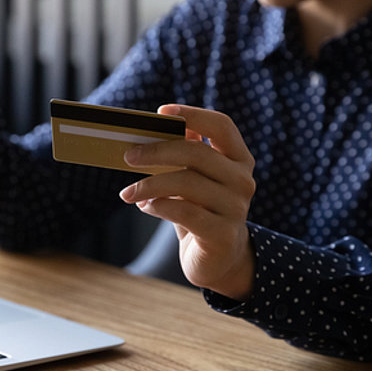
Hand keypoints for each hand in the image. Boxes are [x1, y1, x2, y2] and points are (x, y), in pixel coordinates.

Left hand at [119, 105, 256, 299]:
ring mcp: (236, 208)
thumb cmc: (201, 209)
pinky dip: (158, 206)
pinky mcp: (223, 234)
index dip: (193, 114)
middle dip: (158, 151)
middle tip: (129, 156)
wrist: (218, 259)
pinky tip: (144, 206)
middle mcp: (243, 181)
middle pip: (197, 153)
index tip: (162, 112)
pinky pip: (184, 212)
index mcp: (239, 159)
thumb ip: (186, 153)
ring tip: (128, 192)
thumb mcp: (195, 178)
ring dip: (149, 184)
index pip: (222, 126)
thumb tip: (158, 126)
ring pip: (186, 183)